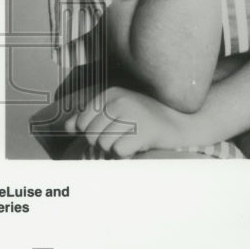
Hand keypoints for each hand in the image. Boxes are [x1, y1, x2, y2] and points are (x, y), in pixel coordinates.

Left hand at [65, 86, 208, 157]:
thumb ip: (92, 118)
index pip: (83, 121)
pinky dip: (127, 155)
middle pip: (91, 134)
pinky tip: (138, 146)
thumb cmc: (145, 120)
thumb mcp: (117, 113)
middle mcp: (119, 100)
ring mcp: (132, 114)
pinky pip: (119, 152)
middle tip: (123, 139)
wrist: (181, 124)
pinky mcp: (143, 130)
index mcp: (110, 93)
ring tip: (131, 141)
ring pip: (103, 145)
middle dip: (104, 144)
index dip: (92, 133)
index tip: (110, 132)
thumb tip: (68, 127)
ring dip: (115, 150)